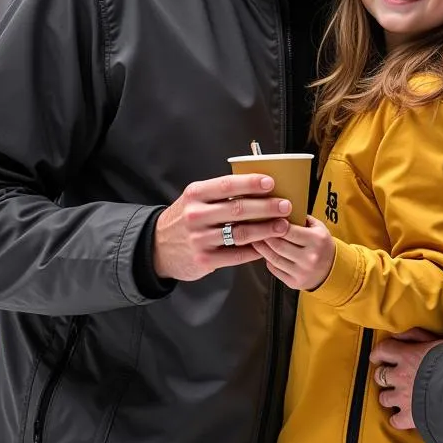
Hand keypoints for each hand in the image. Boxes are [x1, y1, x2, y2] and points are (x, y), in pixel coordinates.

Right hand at [153, 173, 292, 281]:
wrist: (157, 247)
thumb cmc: (185, 219)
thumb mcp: (195, 199)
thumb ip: (220, 193)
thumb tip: (259, 186)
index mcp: (195, 194)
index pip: (227, 185)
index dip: (251, 183)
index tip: (271, 182)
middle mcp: (196, 215)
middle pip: (238, 209)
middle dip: (267, 207)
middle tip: (286, 206)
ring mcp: (199, 238)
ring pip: (240, 233)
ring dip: (266, 229)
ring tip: (282, 226)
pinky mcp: (204, 259)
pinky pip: (236, 255)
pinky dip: (254, 250)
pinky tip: (266, 246)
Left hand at [251, 215, 335, 290]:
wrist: (333, 269)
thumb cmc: (322, 246)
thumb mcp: (319, 227)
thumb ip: (302, 218)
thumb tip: (281, 210)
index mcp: (316, 240)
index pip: (289, 231)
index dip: (274, 225)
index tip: (266, 220)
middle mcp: (310, 257)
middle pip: (279, 245)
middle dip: (265, 237)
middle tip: (256, 229)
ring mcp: (302, 271)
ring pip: (274, 258)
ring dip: (262, 249)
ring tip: (257, 241)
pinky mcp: (295, 282)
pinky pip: (275, 270)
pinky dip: (268, 261)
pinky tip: (266, 254)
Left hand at [370, 329, 442, 429]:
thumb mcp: (437, 341)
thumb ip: (416, 336)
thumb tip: (398, 334)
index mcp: (406, 356)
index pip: (382, 351)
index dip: (377, 353)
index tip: (378, 356)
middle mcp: (400, 376)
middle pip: (380, 375)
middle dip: (383, 375)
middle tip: (391, 376)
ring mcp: (403, 398)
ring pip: (383, 398)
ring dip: (388, 397)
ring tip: (397, 396)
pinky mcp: (410, 417)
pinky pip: (395, 421)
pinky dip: (397, 419)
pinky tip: (402, 416)